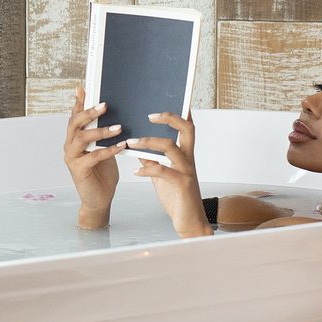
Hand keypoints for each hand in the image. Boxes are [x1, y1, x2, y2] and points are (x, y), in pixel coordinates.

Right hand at [64, 87, 127, 228]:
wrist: (98, 199)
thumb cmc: (102, 173)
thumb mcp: (103, 148)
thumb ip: (103, 133)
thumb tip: (113, 115)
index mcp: (74, 138)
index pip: (75, 115)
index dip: (79, 102)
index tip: (84, 88)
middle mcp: (69, 145)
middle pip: (75, 123)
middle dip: (89, 112)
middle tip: (104, 105)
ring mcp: (72, 158)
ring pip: (82, 138)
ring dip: (100, 131)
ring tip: (118, 127)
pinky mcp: (79, 170)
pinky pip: (93, 156)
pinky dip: (108, 150)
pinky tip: (121, 146)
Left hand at [128, 110, 211, 237]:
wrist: (190, 223)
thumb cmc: (176, 197)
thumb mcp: (161, 175)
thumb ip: (152, 159)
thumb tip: (137, 145)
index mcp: (185, 155)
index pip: (187, 128)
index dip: (181, 112)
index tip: (173, 99)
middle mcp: (189, 160)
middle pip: (186, 129)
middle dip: (169, 118)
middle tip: (149, 115)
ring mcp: (187, 172)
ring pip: (171, 147)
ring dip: (148, 142)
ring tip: (131, 142)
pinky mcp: (182, 185)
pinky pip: (163, 171)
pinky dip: (147, 169)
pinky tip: (135, 171)